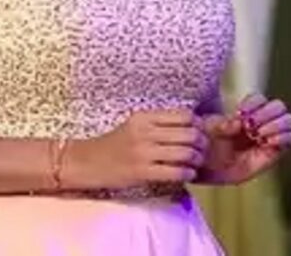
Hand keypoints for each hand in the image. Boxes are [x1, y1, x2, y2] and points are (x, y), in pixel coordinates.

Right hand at [65, 109, 209, 189]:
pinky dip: (187, 173)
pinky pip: (175, 172)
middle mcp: (144, 132)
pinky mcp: (142, 172)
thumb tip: (190, 123)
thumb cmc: (114, 145)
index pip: (183, 116)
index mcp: (144, 117)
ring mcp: (143, 152)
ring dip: (196, 160)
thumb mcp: (134, 125)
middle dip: (202, 143)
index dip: (198, 125)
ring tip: (196, 163)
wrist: (87, 162)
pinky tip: (187, 174)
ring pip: (185, 153)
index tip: (200, 132)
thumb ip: (157, 123)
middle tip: (203, 150)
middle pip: (189, 134)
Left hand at [197, 93, 290, 184]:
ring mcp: (269, 136)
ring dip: (276, 124)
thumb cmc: (206, 144)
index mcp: (246, 112)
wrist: (207, 167)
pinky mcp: (273, 152)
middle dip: (267, 113)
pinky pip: (289, 139)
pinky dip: (281, 137)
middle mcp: (261, 122)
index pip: (260, 99)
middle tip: (251, 126)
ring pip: (288, 120)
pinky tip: (266, 142)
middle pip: (279, 106)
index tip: (240, 113)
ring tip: (258, 134)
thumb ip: (221, 124)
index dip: (254, 103)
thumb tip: (239, 123)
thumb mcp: (208, 129)